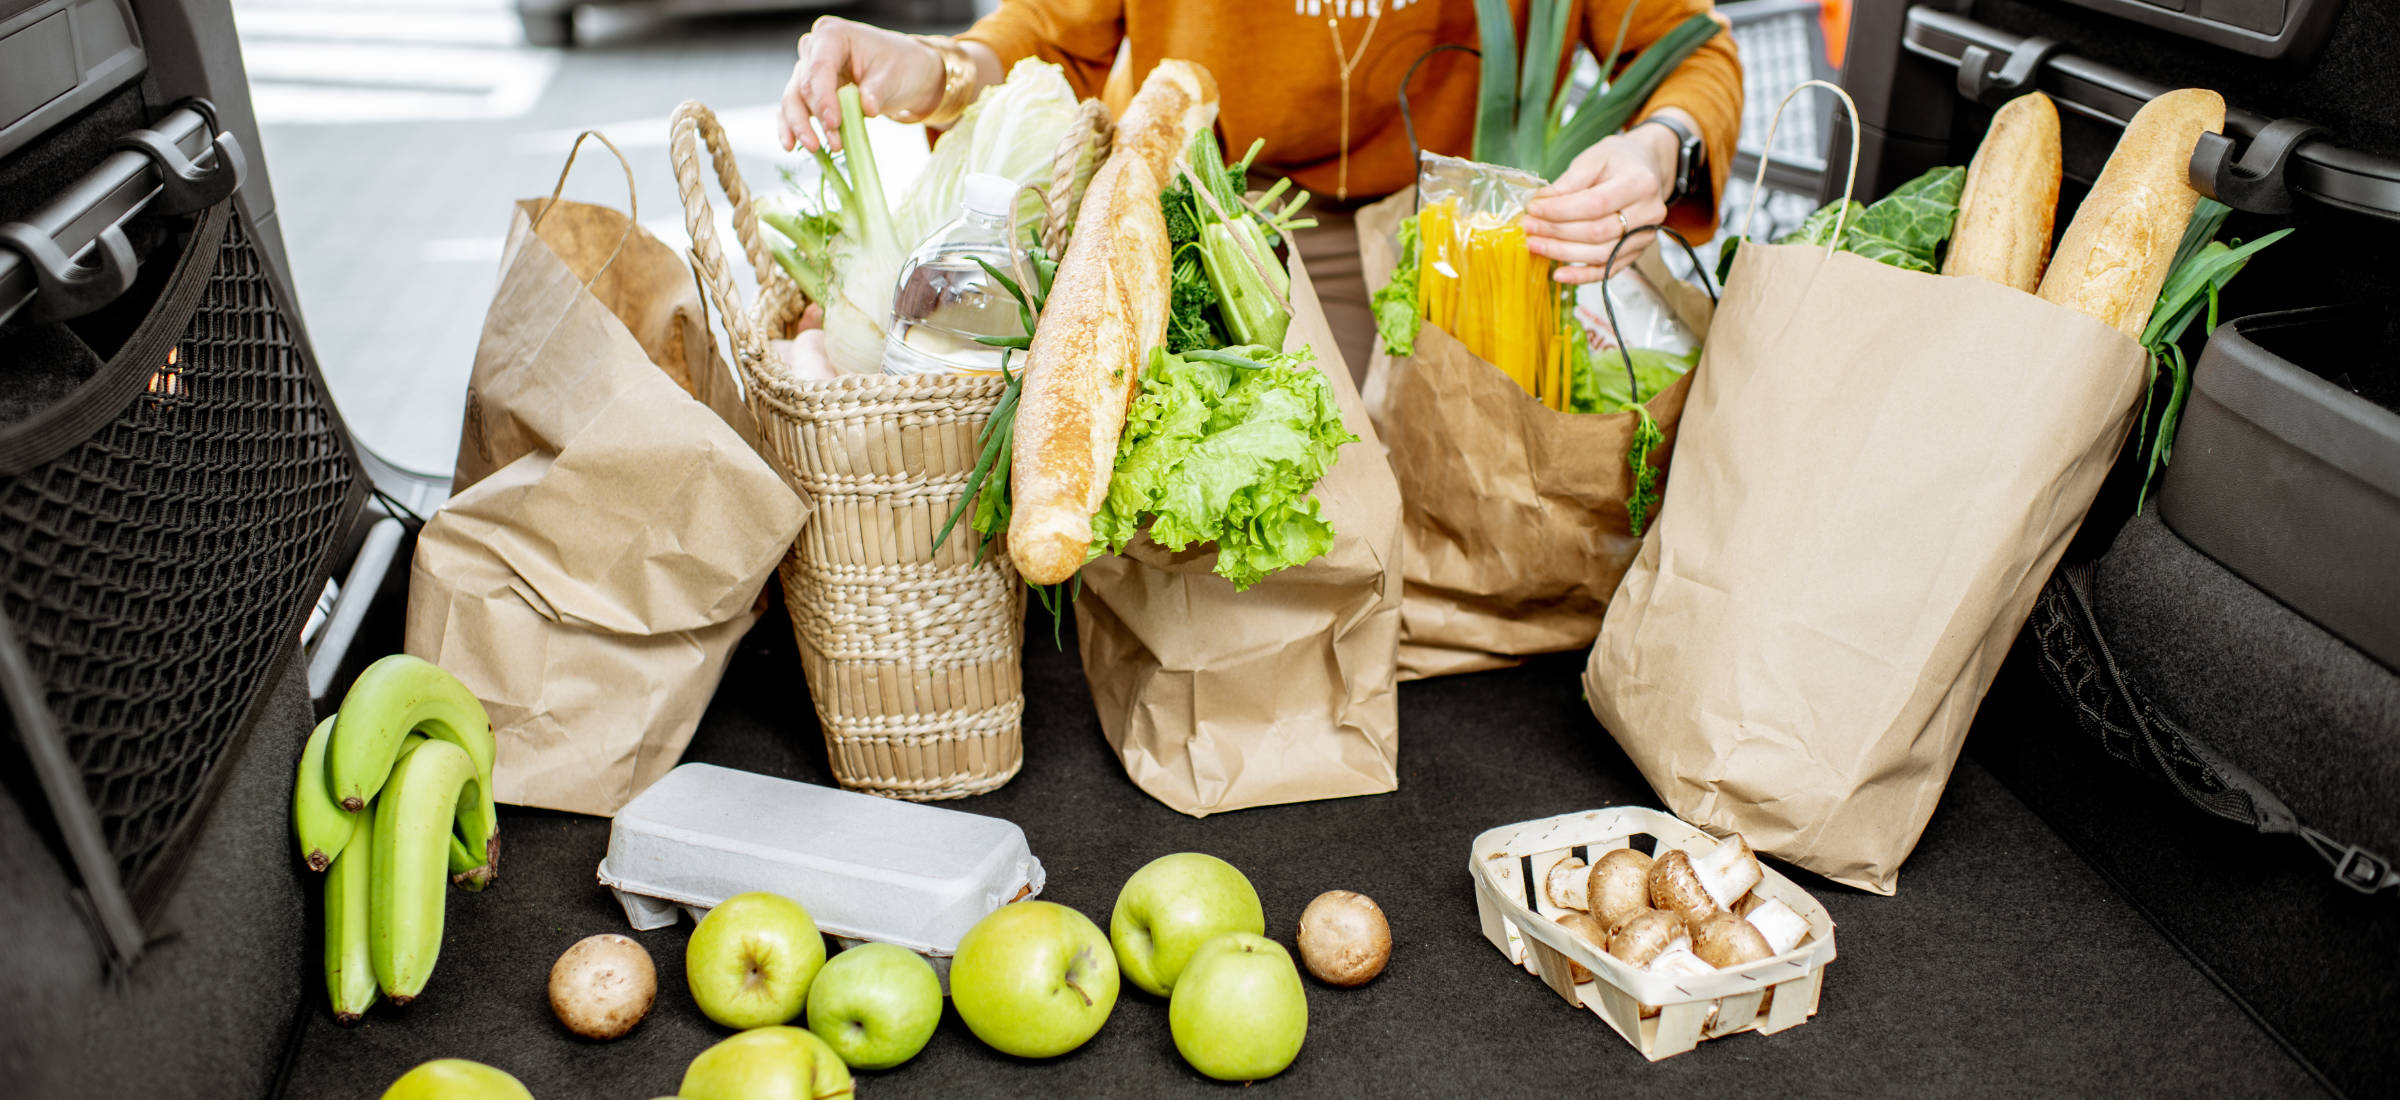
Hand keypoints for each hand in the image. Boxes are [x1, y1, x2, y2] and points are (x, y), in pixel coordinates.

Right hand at [778, 16, 943, 152]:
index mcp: (833, 35)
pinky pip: (793, 109)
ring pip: (793, 99)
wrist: (903, 71)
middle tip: (834, 143)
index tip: (834, 123)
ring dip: (801, 126)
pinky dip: (791, 128)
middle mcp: (814, 49)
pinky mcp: (808, 91)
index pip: (820, 67)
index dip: (824, 97)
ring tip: (814, 148)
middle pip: (803, 86)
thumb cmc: (899, 65)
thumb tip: (866, 108)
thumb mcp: (894, 75)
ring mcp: (807, 70)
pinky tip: (790, 145)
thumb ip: (876, 91)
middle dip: (816, 118)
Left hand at [1520, 122, 1679, 283]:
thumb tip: (1542, 202)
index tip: (1533, 209)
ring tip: (1535, 245)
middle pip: (1597, 232)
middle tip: (1528, 228)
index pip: (1595, 204)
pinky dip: (1582, 276)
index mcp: (1639, 183)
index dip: (1560, 211)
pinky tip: (1558, 274)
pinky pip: (1608, 270)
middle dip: (1557, 232)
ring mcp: (1645, 236)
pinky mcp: (1636, 252)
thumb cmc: (1618, 160)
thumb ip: (1570, 181)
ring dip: (1563, 253)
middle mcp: (1649, 212)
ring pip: (1601, 254)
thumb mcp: (1595, 157)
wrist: (1647, 168)